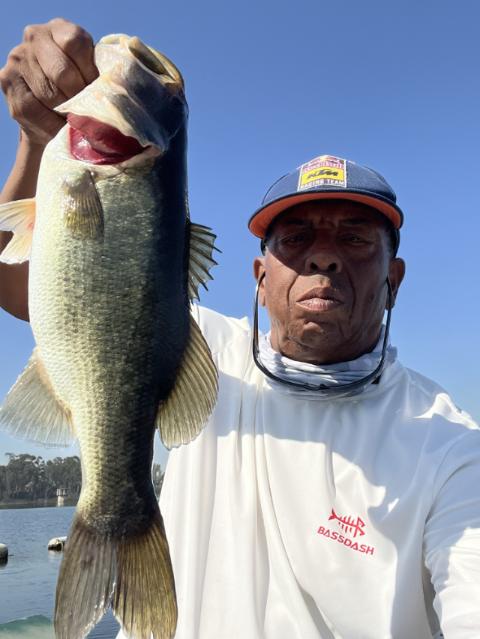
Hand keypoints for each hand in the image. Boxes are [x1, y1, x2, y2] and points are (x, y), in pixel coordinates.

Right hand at [0, 18, 97, 146]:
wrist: (49, 111)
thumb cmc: (78, 90)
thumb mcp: (90, 75)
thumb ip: (98, 77)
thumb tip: (109, 96)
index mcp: (60, 29)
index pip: (76, 43)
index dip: (90, 73)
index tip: (97, 92)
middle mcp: (35, 36)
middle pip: (62, 72)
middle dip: (78, 98)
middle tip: (87, 112)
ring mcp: (18, 58)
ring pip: (49, 94)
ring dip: (66, 113)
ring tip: (75, 120)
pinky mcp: (7, 81)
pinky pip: (35, 110)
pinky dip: (52, 124)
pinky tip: (60, 126)